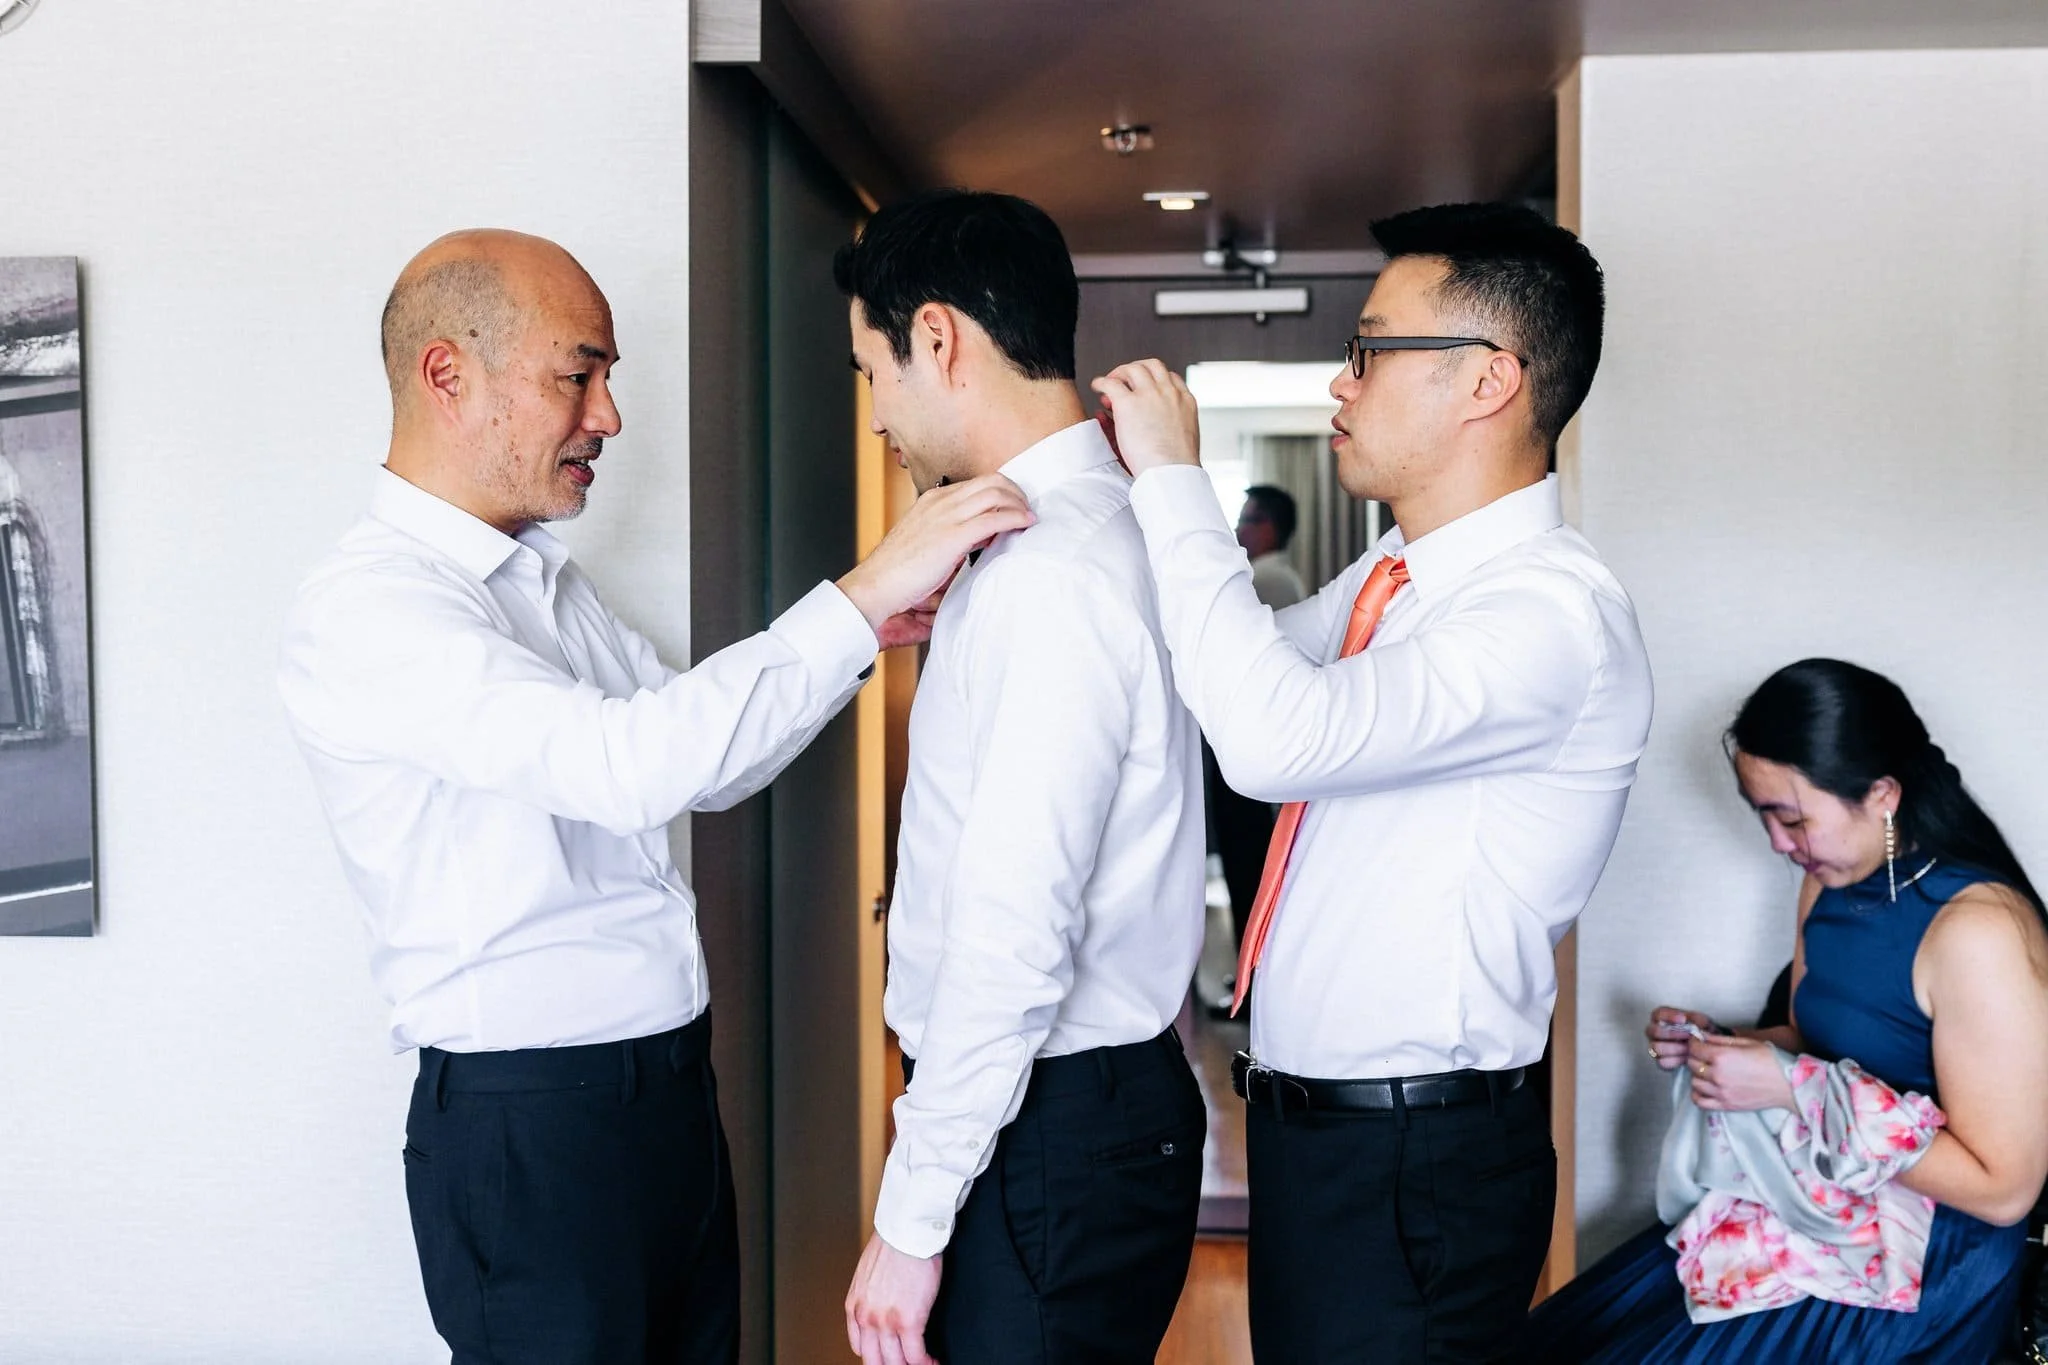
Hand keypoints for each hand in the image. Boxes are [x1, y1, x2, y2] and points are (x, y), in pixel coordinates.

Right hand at [839, 476, 1032, 641]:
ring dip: (1019, 504)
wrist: (876, 585)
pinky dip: (1015, 518)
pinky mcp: (952, 536)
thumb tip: (982, 538)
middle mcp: (941, 501)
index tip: (1012, 510)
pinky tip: (1025, 525)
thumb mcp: (927, 541)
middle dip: (1016, 493)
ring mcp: (946, 516)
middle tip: (1026, 511)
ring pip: (996, 493)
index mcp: (933, 500)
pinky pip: (994, 518)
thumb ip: (953, 534)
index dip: (1001, 493)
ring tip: (1028, 520)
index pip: (978, 483)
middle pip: (992, 481)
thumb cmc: (898, 571)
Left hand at [845, 1233, 942, 1364]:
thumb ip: (870, 1295)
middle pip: (875, 1361)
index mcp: (855, 1306)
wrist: (907, 1231)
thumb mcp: (868, 1273)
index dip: (877, 1357)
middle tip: (906, 1363)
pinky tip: (933, 1361)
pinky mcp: (909, 1321)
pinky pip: (916, 1355)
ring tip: (924, 1364)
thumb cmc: (893, 1243)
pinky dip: (925, 1362)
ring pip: (896, 1362)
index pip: (860, 1347)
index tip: (890, 1357)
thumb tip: (882, 1305)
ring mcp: (886, 1322)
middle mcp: (866, 1318)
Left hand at [1089, 360, 1200, 475]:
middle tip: (1125, 381)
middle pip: (1152, 366)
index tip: (1145, 388)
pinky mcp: (1128, 403)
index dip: (1155, 380)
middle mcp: (1168, 392)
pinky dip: (1102, 382)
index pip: (1171, 378)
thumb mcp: (1186, 441)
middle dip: (1137, 370)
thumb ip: (1177, 429)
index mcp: (1186, 401)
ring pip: (1132, 369)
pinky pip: (1111, 383)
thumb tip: (1166, 434)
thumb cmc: (1177, 467)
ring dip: (1119, 373)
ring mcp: (1149, 395)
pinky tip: (1097, 387)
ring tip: (1109, 383)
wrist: (1172, 472)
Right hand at [1645, 1006, 1717, 1069]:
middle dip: (1672, 1034)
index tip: (1683, 1019)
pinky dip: (1675, 1060)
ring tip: (1689, 1048)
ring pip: (1656, 1047)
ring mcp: (1655, 1047)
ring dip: (1675, 1048)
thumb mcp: (1702, 1023)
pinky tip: (1686, 1058)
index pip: (1658, 1014)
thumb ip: (1697, 1020)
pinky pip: (1662, 1062)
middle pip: (1654, 1031)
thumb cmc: (1700, 1032)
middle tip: (1688, 1035)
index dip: (1668, 1016)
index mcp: (1661, 1018)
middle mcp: (1655, 1032)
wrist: (1704, 1049)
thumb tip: (1694, 1023)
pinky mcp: (1661, 1061)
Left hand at [1686, 1034, 1794, 1112]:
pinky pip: (1700, 1101)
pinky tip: (1707, 1087)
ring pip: (1694, 1081)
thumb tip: (1703, 1035)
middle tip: (1705, 1055)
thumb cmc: (1771, 1060)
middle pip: (1691, 1063)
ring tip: (1709, 1071)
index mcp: (1722, 1057)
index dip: (1695, 1042)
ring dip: (1698, 1074)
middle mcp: (1717, 1075)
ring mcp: (1721, 1092)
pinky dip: (1698, 1094)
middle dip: (1696, 1056)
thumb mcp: (1747, 1042)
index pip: (1694, 1048)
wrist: (1789, 1085)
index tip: (1699, 1042)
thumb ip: (1721, 1039)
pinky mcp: (1726, 1105)